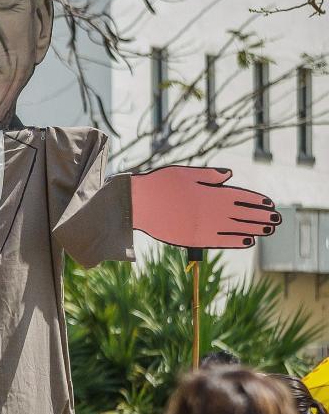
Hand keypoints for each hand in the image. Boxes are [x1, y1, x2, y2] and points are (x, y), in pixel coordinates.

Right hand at [131, 166, 279, 248]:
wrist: (137, 203)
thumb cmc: (158, 184)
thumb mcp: (184, 173)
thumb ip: (209, 175)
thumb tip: (229, 175)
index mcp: (211, 192)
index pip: (241, 197)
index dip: (257, 201)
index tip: (270, 204)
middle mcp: (212, 210)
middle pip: (244, 214)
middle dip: (262, 216)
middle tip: (277, 220)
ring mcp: (204, 225)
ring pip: (236, 228)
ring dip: (254, 229)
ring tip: (268, 230)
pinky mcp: (194, 238)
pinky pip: (221, 240)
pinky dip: (236, 241)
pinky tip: (248, 241)